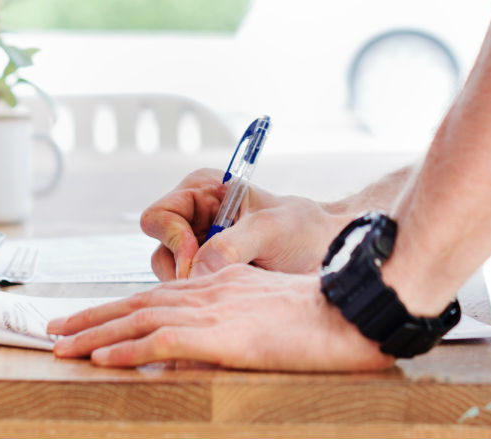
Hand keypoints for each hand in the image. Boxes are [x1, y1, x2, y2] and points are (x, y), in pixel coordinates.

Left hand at [47, 264, 392, 370]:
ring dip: (94, 335)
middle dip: (90, 317)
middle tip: (54, 330)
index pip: (154, 295)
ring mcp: (210, 311)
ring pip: (137, 320)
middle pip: (135, 303)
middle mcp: (206, 291)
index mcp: (218, 283)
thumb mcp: (268, 310)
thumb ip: (233, 319)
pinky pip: (160, 341)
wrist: (351, 312)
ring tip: (61, 347)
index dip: (115, 307)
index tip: (86, 319)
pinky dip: (126, 350)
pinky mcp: (219, 334)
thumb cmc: (322, 315)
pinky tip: (101, 359)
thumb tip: (203, 342)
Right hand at [139, 169, 350, 279]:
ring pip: (170, 275)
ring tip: (233, 287)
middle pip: (160, 249)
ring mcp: (198, 250)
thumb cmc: (305, 230)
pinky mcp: (207, 276)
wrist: (331, 253)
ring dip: (195, 286)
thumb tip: (196, 271)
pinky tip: (231, 297)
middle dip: (183, 269)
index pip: (159, 215)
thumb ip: (231, 245)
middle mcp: (193, 219)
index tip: (198, 260)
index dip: (173, 239)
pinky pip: (188, 292)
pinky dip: (203, 298)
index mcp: (202, 191)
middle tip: (215, 282)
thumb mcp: (270, 230)